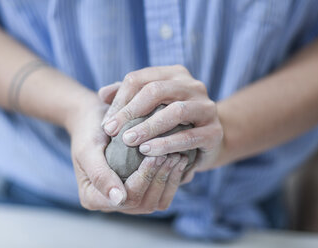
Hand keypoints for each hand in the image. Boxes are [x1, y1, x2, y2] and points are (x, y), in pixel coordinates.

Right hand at [66, 94, 187, 213]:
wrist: (94, 119)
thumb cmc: (88, 131)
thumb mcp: (89, 149)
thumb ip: (99, 175)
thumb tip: (118, 200)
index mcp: (93, 198)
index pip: (126, 199)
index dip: (144, 179)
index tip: (154, 156)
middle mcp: (111, 203)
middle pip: (143, 204)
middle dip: (160, 179)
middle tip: (171, 154)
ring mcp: (127, 198)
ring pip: (155, 202)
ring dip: (169, 180)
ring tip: (177, 157)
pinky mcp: (141, 190)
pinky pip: (161, 195)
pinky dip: (172, 179)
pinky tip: (179, 161)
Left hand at [99, 65, 223, 182]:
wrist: (207, 140)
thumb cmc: (171, 122)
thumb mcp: (149, 107)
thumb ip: (127, 97)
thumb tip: (103, 94)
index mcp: (174, 75)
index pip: (140, 79)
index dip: (119, 100)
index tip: (106, 124)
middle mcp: (193, 86)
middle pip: (156, 90)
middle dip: (130, 112)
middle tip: (112, 132)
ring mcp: (207, 107)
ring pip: (175, 111)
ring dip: (148, 127)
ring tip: (128, 141)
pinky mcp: (214, 131)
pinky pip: (189, 136)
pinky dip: (166, 144)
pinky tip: (148, 152)